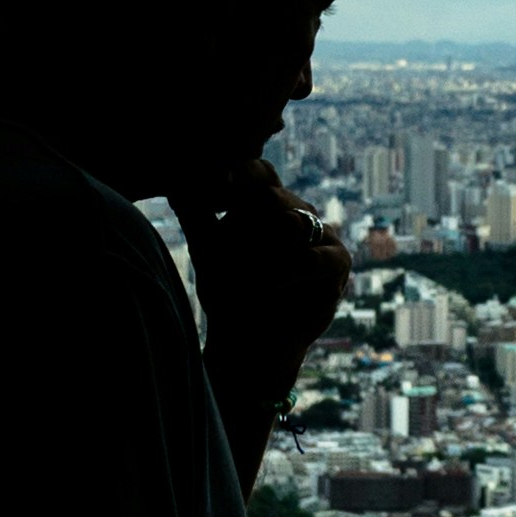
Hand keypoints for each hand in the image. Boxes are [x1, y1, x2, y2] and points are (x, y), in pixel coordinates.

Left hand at [176, 161, 351, 369]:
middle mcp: (297, 211)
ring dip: (257, 256)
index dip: (238, 175)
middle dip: (240, 231)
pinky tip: (264, 287)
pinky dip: (282, 273)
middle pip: (270, 197)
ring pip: (290, 224)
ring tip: (240, 281)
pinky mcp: (338, 262)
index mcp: (266, 202)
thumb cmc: (228, 293)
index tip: (213, 186)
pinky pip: (310, 258)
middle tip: (220, 262)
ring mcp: (321, 233)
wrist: (249, 344)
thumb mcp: (207, 250)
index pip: (258, 172)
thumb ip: (197, 213)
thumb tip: (177, 182)